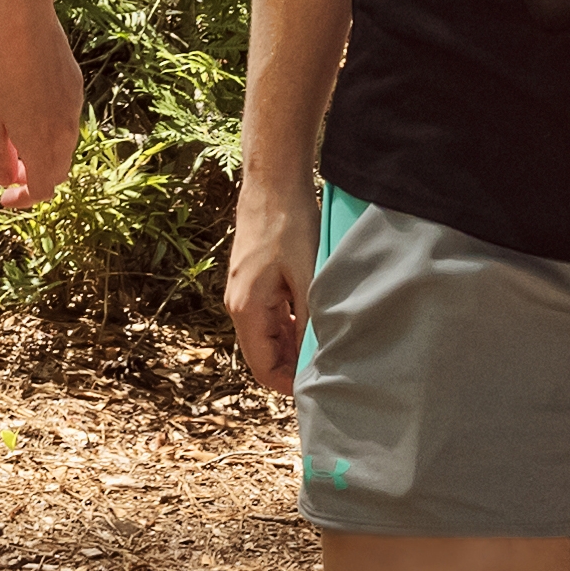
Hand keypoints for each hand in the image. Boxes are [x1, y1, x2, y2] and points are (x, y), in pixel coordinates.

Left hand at [0, 13, 85, 213]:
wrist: (24, 27)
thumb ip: (0, 155)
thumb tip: (7, 181)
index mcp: (42, 146)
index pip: (42, 190)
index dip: (23, 200)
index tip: (5, 197)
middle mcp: (64, 133)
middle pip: (56, 172)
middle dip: (33, 178)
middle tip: (9, 168)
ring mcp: (73, 109)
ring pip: (63, 146)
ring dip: (42, 153)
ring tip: (15, 138)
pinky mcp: (75, 89)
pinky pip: (66, 121)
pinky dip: (50, 129)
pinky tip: (28, 108)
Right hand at [222, 168, 315, 393]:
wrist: (272, 183)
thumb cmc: (288, 225)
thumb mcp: (307, 277)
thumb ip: (309, 320)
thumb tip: (316, 358)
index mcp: (246, 309)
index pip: (262, 367)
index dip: (288, 384)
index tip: (318, 387)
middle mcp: (238, 305)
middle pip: (264, 353)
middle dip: (293, 366)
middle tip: (331, 368)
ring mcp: (244, 292)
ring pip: (268, 335)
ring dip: (293, 344)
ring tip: (327, 344)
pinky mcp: (254, 281)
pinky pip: (270, 315)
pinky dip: (290, 324)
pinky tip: (315, 318)